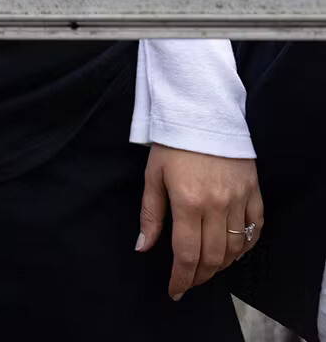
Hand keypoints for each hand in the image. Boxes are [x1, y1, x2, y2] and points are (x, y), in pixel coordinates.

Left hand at [137, 144, 262, 300]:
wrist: (203, 110)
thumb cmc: (173, 141)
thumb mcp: (153, 175)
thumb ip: (150, 214)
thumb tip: (143, 247)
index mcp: (188, 201)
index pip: (187, 254)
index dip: (181, 278)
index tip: (175, 289)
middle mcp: (217, 205)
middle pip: (213, 257)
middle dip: (200, 276)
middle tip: (189, 281)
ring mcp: (239, 199)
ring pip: (235, 248)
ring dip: (221, 264)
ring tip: (207, 268)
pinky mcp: (253, 191)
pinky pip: (256, 229)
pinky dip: (246, 245)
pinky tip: (234, 250)